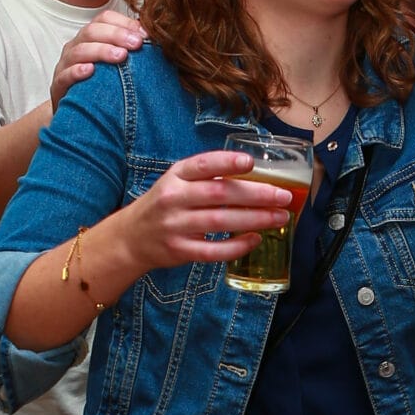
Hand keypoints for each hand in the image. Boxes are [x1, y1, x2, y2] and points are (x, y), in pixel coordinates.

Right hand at [50, 10, 145, 109]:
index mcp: (90, 39)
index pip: (104, 19)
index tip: (145, 33)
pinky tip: (91, 71)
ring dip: (101, 51)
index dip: (123, 22)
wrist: (77, 116)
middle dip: (116, 35)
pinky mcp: (58, 86)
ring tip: (120, 56)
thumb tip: (156, 41)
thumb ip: (130, 52)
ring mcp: (65, 66)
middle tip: (137, 43)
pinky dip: (77, 71)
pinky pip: (65, 75)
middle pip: (92, 31)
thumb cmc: (100, 87)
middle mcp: (76, 47)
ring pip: (79, 51)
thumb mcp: (117, 67)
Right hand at [127, 150, 294, 269]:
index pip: (203, 165)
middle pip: (219, 194)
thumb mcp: (177, 182)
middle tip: (283, 196)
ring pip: (220, 221)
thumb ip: (207, 177)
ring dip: (254, 219)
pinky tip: (255, 239)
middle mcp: (174, 198)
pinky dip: (236, 246)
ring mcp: (176, 226)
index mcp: (176, 176)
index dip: (227, 163)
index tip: (251, 163)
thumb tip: (255, 176)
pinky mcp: (179, 251)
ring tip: (279, 217)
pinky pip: (213, 251)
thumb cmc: (164, 205)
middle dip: (255, 195)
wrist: (131, 237)